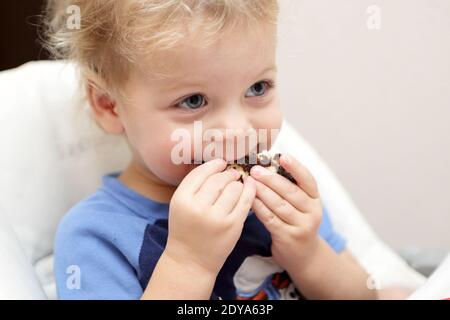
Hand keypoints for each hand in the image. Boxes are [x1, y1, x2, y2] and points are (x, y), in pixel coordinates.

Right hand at [165, 159, 255, 275]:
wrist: (190, 260)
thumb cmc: (186, 229)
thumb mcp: (179, 205)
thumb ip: (194, 185)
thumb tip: (217, 164)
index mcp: (182, 199)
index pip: (201, 173)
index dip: (213, 165)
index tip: (221, 163)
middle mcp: (198, 207)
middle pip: (218, 180)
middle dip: (227, 173)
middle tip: (232, 173)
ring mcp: (217, 218)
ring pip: (234, 188)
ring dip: (237, 183)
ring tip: (236, 185)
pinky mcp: (233, 226)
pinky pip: (245, 201)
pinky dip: (249, 190)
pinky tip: (249, 187)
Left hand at [249, 154, 321, 272]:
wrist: (303, 255)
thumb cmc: (296, 222)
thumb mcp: (301, 205)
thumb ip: (290, 188)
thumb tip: (267, 165)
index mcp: (315, 199)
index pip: (308, 180)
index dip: (296, 167)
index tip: (283, 156)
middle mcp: (312, 212)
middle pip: (291, 192)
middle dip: (271, 179)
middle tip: (255, 169)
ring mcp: (301, 226)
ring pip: (279, 205)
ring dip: (262, 192)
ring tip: (250, 182)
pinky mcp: (288, 237)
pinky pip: (270, 219)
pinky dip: (259, 207)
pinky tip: (249, 199)